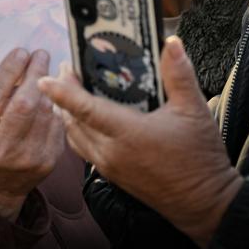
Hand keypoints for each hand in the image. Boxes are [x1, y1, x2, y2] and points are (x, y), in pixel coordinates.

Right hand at [0, 49, 64, 220]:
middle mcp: (2, 150)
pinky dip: (55, 107)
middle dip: (35, 73)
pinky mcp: (48, 162)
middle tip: (40, 55)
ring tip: (46, 71)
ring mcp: (28, 158)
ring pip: (45, 112)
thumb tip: (4, 67)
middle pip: (25, 103)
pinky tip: (50, 96)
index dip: (9, 71)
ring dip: (48, 87)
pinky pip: (56, 126)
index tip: (20, 52)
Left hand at [38, 37, 242, 246]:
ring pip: (74, 135)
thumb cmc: (201, 159)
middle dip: (64, 94)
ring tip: (70, 89)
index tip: (44, 78)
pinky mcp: (110, 174)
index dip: (62, 92)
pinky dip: (75, 129)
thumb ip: (179, 74)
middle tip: (66, 69)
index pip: (85, 109)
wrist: (204, 206)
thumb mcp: (195, 111)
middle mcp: (111, 151)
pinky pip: (82, 148)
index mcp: (128, 134)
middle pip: (73, 120)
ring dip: (66, 112)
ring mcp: (108, 165)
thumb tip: (171, 42)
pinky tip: (82, 117)